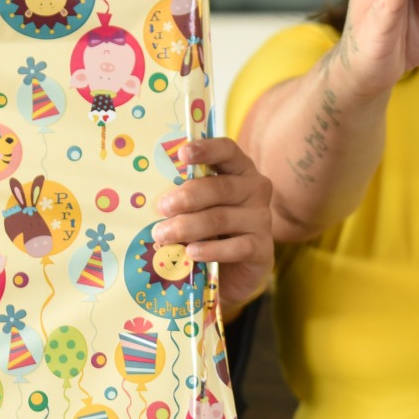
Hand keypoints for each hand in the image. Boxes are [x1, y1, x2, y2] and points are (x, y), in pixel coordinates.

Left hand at [151, 138, 272, 319]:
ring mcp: (262, 219)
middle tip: (162, 207)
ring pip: (221, 218)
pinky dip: (210, 250)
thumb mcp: (196, 208)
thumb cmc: (209, 230)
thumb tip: (156, 200)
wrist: (233, 270)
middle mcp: (255, 189)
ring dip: (188, 227)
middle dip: (187, 197)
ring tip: (163, 235)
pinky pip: (236, 247)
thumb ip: (184, 198)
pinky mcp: (263, 248)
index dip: (206, 149)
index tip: (182, 154)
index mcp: (239, 170)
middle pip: (220, 188)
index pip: (227, 150)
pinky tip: (190, 252)